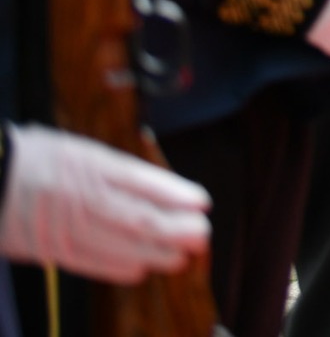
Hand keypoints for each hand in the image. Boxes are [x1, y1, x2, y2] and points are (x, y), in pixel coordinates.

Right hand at [0, 124, 209, 281]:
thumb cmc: (37, 158)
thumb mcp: (80, 149)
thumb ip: (115, 170)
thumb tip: (160, 190)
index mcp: (92, 164)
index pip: (143, 181)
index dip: (176, 194)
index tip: (202, 202)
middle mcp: (82, 195)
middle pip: (138, 216)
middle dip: (175, 228)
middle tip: (202, 234)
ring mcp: (66, 224)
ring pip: (119, 243)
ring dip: (155, 253)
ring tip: (181, 257)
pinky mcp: (49, 247)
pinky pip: (89, 262)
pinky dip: (117, 268)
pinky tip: (141, 270)